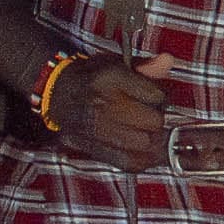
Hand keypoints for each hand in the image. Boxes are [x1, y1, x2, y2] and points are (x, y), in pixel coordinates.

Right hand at [44, 52, 180, 171]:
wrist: (55, 94)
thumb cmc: (90, 78)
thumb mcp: (115, 64)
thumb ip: (145, 66)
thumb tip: (168, 61)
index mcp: (110, 78)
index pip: (157, 96)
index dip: (159, 97)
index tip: (151, 97)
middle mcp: (104, 103)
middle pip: (154, 121)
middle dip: (155, 118)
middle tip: (146, 114)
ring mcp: (98, 129)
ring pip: (145, 143)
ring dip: (149, 139)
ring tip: (141, 130)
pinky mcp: (94, 148)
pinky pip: (130, 162)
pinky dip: (140, 158)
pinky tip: (138, 149)